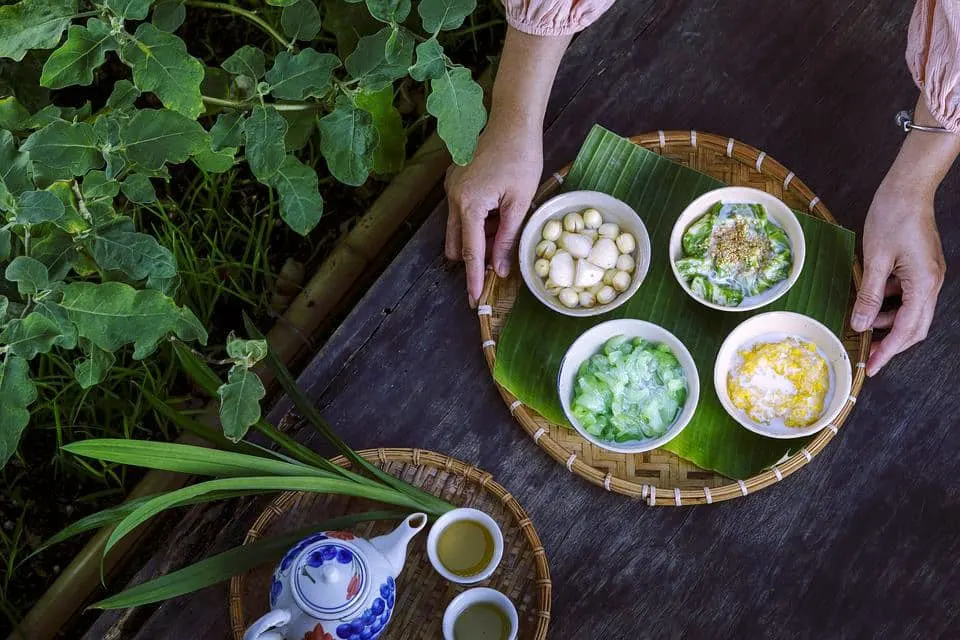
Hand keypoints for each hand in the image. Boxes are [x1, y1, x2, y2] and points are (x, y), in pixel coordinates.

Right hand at [444, 120, 542, 305]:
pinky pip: (461, 211)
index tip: (474, 299)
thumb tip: (499, 268)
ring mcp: (451, 188)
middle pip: (456, 243)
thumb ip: (507, 237)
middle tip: (498, 260)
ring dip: (478, 236)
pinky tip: (498, 208)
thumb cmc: (521, 157)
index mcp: (469, 204)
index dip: (474, 278)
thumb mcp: (520, 201)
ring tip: (504, 221)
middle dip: (474, 256)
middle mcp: (453, 198)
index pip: (470, 252)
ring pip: (458, 228)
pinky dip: (477, 219)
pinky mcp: (455, 181)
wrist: (512, 121)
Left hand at [851, 182, 944, 375]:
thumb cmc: (893, 216)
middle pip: (915, 326)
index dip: (889, 350)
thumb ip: (869, 295)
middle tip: (868, 354)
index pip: (908, 329)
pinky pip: (906, 294)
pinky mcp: (921, 267)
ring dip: (888, 320)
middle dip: (892, 342)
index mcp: (924, 284)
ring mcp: (928, 275)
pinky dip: (890, 302)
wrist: (908, 188)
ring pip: (910, 311)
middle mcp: (932, 283)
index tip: (872, 365)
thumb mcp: (875, 259)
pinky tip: (870, 299)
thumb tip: (862, 324)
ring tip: (862, 321)